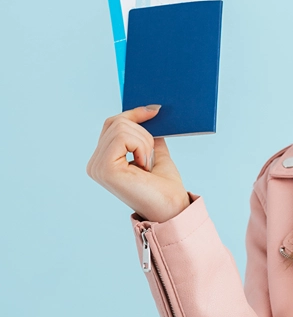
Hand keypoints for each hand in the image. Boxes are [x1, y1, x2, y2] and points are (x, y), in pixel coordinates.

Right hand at [86, 105, 190, 222]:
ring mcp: (97, 166)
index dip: (133, 113)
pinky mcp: (104, 168)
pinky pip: (123, 137)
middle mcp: (95, 163)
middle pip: (116, 122)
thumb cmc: (164, 185)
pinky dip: (141, 146)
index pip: (112, 124)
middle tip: (151, 155)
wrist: (172, 207)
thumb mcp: (155, 152)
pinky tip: (144, 166)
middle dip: (142, 131)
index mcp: (104, 159)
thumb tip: (149, 111)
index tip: (154, 109)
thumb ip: (147, 135)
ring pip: (121, 127)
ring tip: (148, 163)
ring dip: (144, 142)